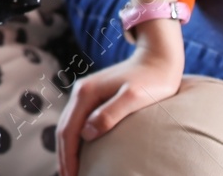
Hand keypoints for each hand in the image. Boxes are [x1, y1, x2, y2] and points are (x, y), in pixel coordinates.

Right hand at [56, 43, 182, 175]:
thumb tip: (87, 134)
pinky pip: (78, 121)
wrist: (158, 58)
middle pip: (64, 129)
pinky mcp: (95, 96)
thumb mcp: (134, 98)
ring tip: (71, 170)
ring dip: (67, 148)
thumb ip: (110, 114)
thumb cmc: (152, 80)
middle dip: (64, 156)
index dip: (68, 157)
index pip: (69, 131)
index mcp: (86, 93)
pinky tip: (81, 149)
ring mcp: (87, 93)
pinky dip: (74, 139)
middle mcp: (81, 92)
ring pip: (69, 125)